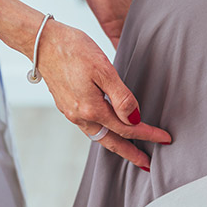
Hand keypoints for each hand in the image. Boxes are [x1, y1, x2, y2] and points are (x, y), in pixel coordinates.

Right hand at [27, 19, 170, 168]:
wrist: (42, 42)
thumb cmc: (73, 49)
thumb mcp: (103, 69)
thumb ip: (121, 96)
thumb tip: (134, 119)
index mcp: (91, 109)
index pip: (126, 129)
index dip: (147, 134)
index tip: (164, 138)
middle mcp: (79, 116)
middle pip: (110, 142)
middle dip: (130, 153)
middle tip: (146, 163)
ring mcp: (71, 112)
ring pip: (98, 136)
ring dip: (115, 145)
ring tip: (130, 150)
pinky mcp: (66, 105)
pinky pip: (89, 127)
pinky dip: (102, 134)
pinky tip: (108, 129)